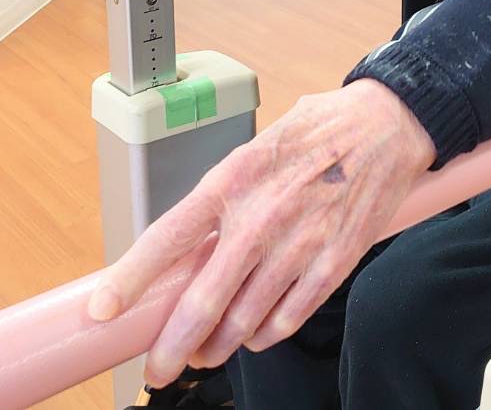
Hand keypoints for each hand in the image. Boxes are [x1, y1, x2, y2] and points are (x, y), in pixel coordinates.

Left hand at [87, 79, 434, 384]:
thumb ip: (224, 197)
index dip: (130, 279)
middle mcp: (260, 216)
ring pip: (243, 321)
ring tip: (206, 353)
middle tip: (159, 367)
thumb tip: (188, 247)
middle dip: (173, 347)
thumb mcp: (256, 149)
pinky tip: (257, 334)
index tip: (103, 310)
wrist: (388, 122)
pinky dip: (266, 334)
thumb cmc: (318, 131)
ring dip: (218, 346)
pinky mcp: (335, 262)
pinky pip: (288, 317)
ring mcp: (300, 244)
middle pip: (202, 301)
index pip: (167, 237)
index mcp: (232, 179)